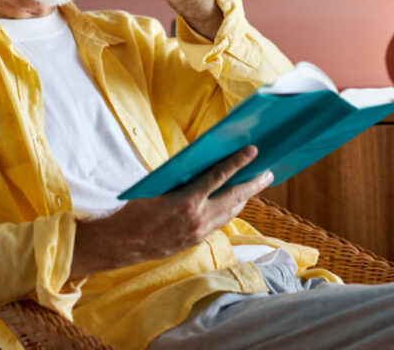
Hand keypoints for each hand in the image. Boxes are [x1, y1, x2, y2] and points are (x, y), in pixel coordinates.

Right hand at [70, 146, 272, 279]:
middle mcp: (198, 218)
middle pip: (234, 198)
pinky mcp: (197, 241)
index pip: (219, 177)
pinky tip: (234, 202)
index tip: (253, 151)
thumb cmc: (137, 208)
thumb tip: (203, 165)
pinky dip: (229, 210)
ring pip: (230, 212)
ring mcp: (199, 232)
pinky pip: (219, 222)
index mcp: (187, 201)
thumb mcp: (159, 186)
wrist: (125, 241)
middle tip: (268, 173)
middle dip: (253, 184)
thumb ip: (183, 178)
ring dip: (244, 198)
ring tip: (256, 185)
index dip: (238, 163)